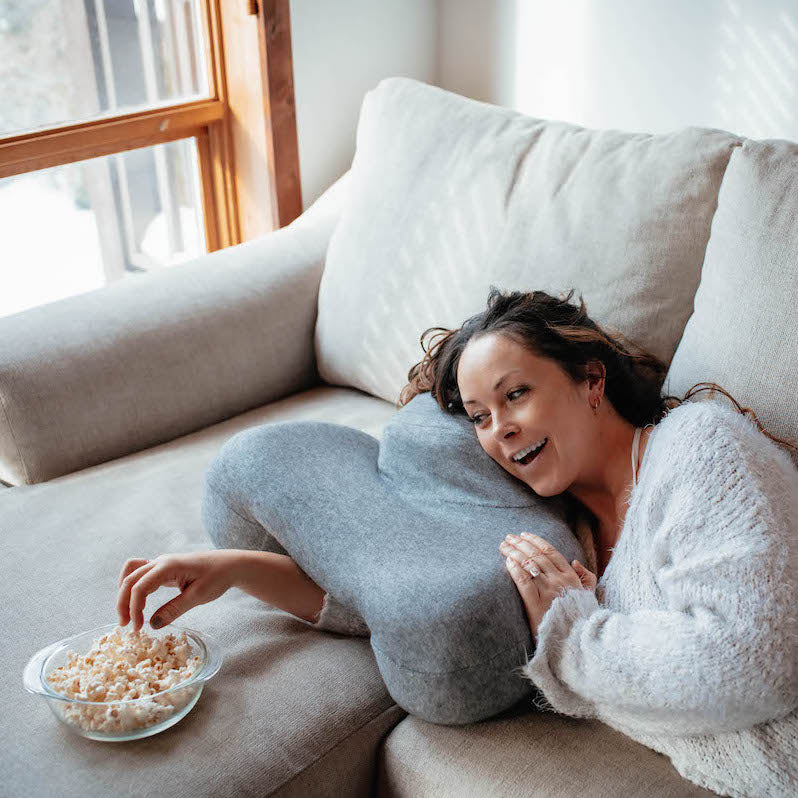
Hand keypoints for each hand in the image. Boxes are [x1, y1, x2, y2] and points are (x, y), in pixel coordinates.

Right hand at [116, 550, 240, 632]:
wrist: (230, 564)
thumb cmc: (217, 577)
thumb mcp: (198, 596)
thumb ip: (175, 609)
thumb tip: (152, 625)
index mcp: (169, 566)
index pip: (140, 586)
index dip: (134, 608)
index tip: (138, 628)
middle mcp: (161, 561)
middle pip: (130, 579)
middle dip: (123, 603)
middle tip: (126, 626)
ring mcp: (161, 563)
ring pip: (131, 573)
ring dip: (124, 592)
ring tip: (126, 614)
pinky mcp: (164, 568)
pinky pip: (140, 573)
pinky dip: (132, 586)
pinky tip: (135, 601)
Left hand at [499, 532, 596, 641]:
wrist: (576, 642)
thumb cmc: (580, 618)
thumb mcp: (588, 596)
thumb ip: (586, 577)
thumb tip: (574, 561)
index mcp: (571, 577)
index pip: (550, 552)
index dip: (535, 541)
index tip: (523, 535)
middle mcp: (559, 581)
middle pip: (536, 556)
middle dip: (520, 544)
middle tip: (507, 537)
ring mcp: (548, 592)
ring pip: (529, 565)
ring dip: (514, 552)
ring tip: (503, 546)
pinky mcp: (536, 605)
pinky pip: (524, 582)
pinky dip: (515, 570)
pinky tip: (507, 561)